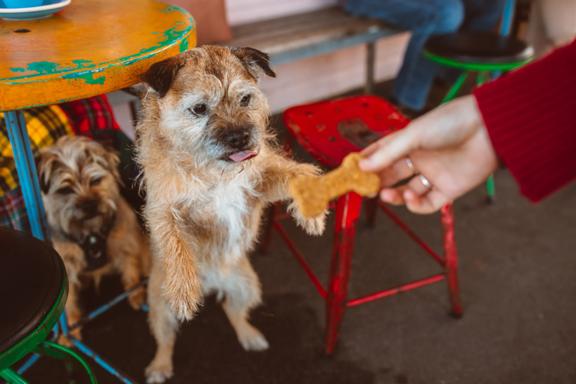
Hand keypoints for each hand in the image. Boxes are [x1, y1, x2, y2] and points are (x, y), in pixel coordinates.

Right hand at [359, 95, 497, 213]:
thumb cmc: (450, 123)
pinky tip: (411, 198)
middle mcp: (419, 159)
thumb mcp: (413, 135)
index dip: (365, 163)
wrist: (488, 129)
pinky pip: (427, 203)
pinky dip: (416, 205)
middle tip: (366, 189)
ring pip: (407, 192)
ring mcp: (433, 175)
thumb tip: (361, 167)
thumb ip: (387, 153)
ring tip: (387, 195)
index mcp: (407, 142)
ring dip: (395, 196)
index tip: (350, 172)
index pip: (380, 154)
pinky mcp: (448, 190)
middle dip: (377, 183)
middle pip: (391, 175)